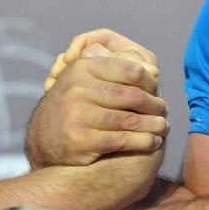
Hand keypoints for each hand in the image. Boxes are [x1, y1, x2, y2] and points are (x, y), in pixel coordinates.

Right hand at [27, 29, 168, 166]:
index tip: (157, 89)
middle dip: (154, 104)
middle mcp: (78, 89)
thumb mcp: (86, 78)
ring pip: (130, 120)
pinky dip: (143, 141)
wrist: (45, 136)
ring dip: (153, 125)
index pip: (130, 70)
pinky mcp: (80, 140)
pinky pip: (122, 140)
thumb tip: (154, 70)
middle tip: (164, 109)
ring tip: (163, 127)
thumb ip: (114, 71)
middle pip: (133, 96)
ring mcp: (78, 115)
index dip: (150, 81)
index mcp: (83, 68)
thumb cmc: (77, 103)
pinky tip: (152, 141)